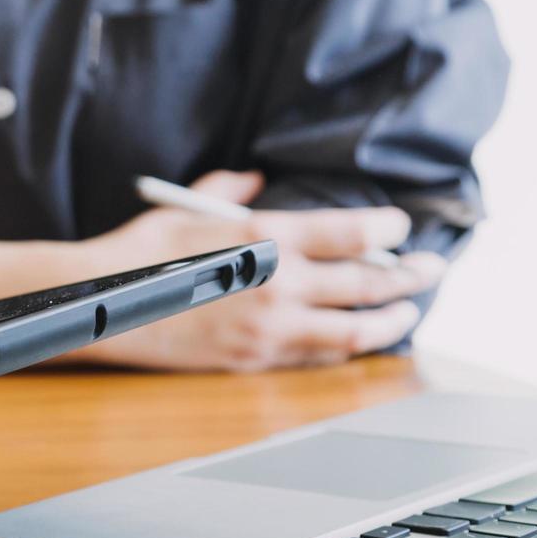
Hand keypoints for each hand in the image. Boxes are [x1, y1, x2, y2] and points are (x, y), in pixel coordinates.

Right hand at [68, 170, 445, 370]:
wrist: (103, 305)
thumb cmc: (139, 252)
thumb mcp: (183, 207)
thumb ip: (226, 191)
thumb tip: (253, 179)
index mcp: (262, 236)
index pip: (349, 231)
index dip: (386, 228)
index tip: (400, 225)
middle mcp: (276, 283)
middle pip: (367, 283)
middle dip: (409, 275)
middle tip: (433, 268)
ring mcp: (269, 326)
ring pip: (354, 330)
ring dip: (390, 320)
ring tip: (407, 311)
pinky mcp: (255, 358)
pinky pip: (317, 356)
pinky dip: (345, 347)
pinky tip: (356, 340)